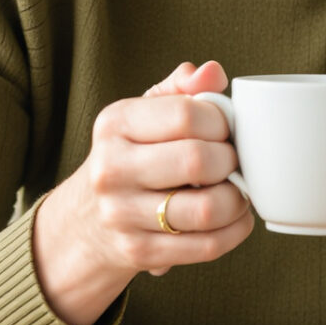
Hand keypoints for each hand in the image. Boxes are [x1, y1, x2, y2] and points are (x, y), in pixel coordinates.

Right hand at [30, 60, 253, 324]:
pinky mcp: (139, 252)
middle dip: (232, 161)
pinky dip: (234, 231)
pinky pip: (206, 246)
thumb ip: (180, 90)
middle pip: (198, 161)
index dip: (222, 121)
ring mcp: (122, 215)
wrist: (86, 222)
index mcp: (115, 124)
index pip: (186, 114)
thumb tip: (212, 71)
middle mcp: (112, 168)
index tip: (226, 129)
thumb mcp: (143, 115)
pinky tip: (236, 219)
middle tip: (234, 162)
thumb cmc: (129, 157)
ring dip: (238, 200)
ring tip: (239, 191)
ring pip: (207, 209)